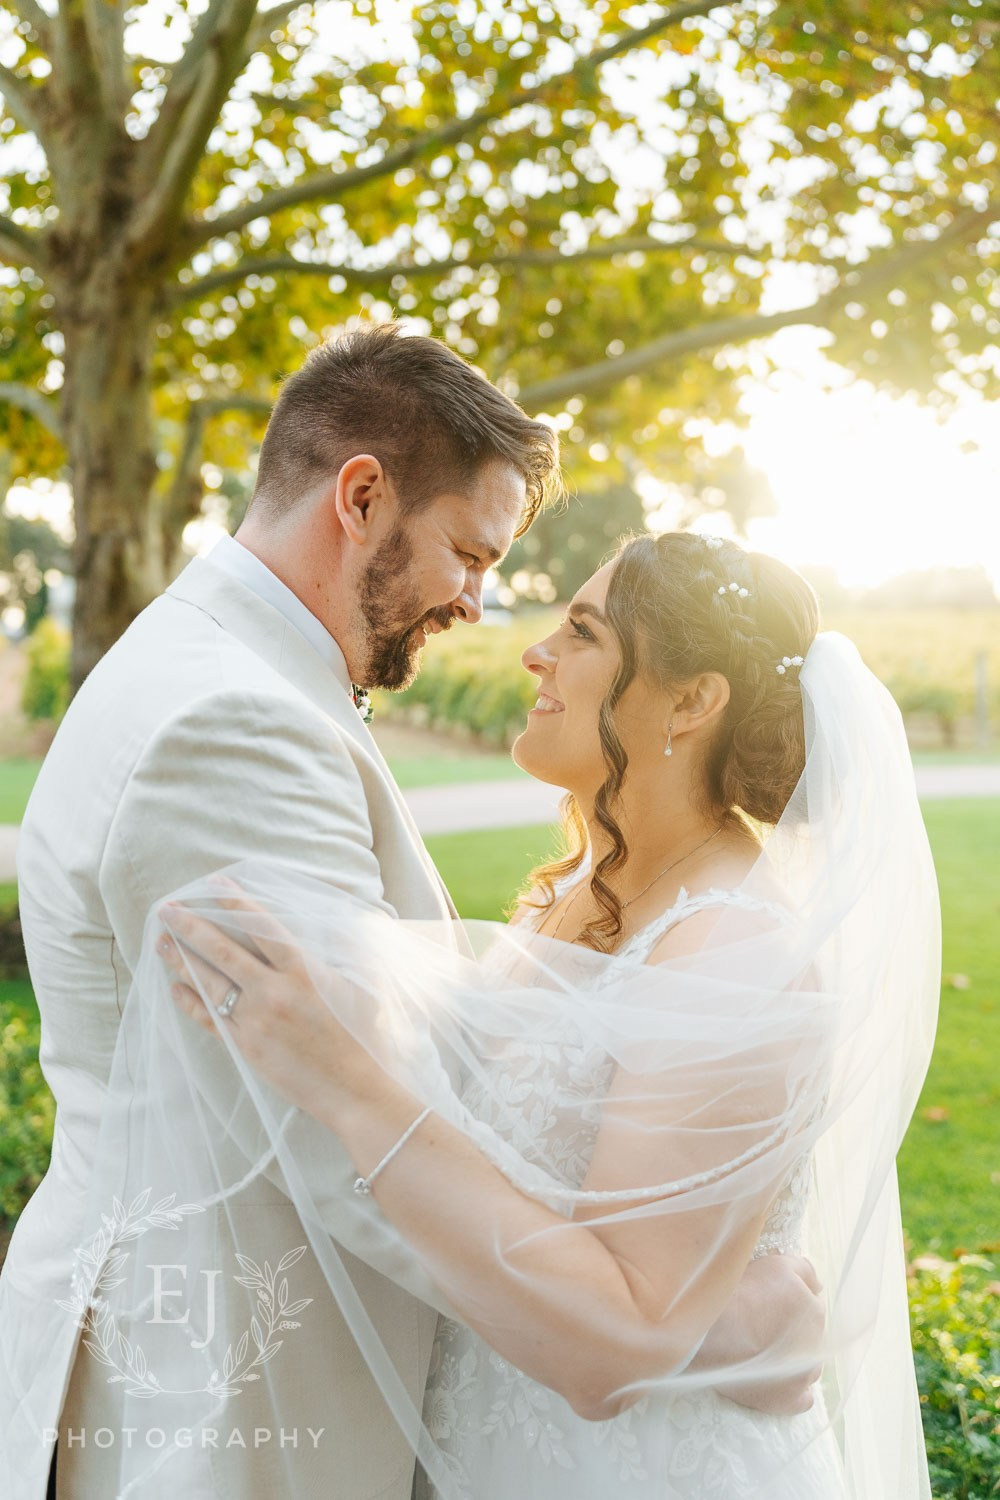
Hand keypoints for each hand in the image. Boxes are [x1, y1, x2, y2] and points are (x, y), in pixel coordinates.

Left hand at [157, 885, 373, 1121]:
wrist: (351, 1089)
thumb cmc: (359, 1036)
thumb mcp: (357, 986)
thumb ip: (338, 954)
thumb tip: (329, 927)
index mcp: (304, 972)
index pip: (261, 927)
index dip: (235, 903)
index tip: (213, 883)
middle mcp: (274, 993)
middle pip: (224, 952)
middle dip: (192, 927)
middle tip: (167, 909)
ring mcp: (255, 1021)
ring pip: (210, 983)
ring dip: (182, 961)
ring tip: (161, 942)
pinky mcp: (245, 1047)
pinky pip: (210, 1019)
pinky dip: (190, 1002)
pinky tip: (175, 988)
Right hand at [699, 1253, 824, 1415]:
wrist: (714, 1333)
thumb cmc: (743, 1295)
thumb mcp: (776, 1265)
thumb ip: (804, 1270)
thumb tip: (818, 1285)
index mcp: (814, 1312)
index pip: (809, 1303)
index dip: (788, 1299)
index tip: (768, 1299)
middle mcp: (816, 1346)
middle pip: (808, 1335)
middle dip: (792, 1329)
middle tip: (762, 1323)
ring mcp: (804, 1376)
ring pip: (807, 1365)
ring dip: (794, 1358)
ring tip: (765, 1352)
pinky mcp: (788, 1401)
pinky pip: (802, 1398)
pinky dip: (793, 1390)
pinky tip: (777, 1380)